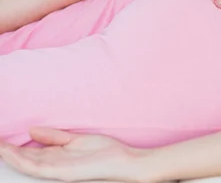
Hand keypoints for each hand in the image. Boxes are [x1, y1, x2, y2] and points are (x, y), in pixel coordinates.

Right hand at [0, 128, 151, 182]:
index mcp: (57, 158)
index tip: (0, 140)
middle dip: (8, 153)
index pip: (30, 154)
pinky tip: (12, 154)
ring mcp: (58, 171)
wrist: (125, 163)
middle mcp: (54, 167)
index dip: (13, 148)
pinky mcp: (64, 172)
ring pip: (28, 165)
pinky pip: (40, 167)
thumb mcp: (76, 140)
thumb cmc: (105, 153)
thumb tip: (32, 131)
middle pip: (25, 160)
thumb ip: (54, 137)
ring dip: (10, 156)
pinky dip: (23, 161)